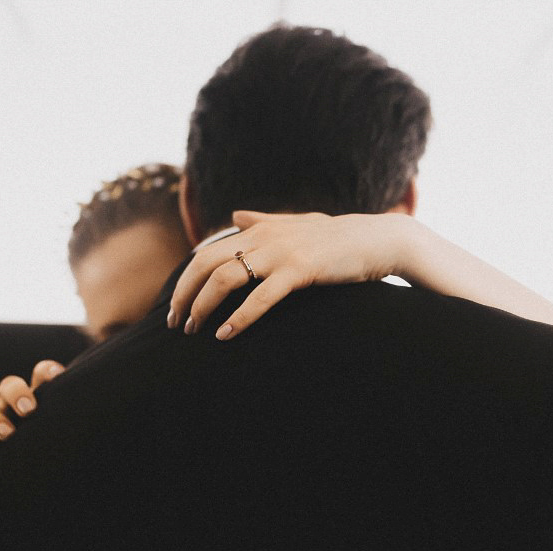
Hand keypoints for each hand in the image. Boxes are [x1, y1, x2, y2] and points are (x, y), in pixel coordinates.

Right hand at [0, 359, 64, 467]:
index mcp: (38, 396)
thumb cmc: (51, 441)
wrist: (25, 468)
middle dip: (17, 394)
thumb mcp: (62, 427)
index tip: (55, 379)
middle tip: (29, 410)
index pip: (42, 374)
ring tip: (7, 435)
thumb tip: (113, 414)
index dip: (46, 372)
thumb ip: (70, 415)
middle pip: (10, 386)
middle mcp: (12, 403)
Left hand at [168, 210, 418, 339]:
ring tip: (195, 331)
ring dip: (204, 307)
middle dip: (184, 295)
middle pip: (205, 264)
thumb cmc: (337, 236)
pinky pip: (261, 297)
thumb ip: (262, 219)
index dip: (186, 279)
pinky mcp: (300, 271)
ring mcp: (281, 253)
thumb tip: (235, 214)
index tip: (177, 305)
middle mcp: (263, 237)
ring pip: (225, 279)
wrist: (376, 239)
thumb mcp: (296, 222)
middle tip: (176, 323)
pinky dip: (240, 317)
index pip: (206, 253)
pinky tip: (226, 335)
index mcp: (259, 228)